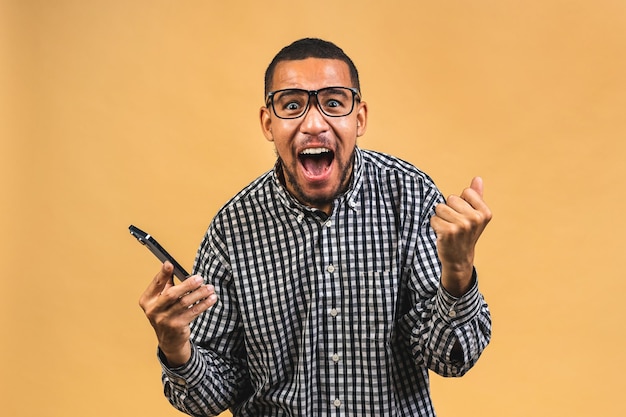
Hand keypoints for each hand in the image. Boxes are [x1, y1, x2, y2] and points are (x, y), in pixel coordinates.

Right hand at [139, 261, 217, 365]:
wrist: (169, 340)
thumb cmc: (166, 314)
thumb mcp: (161, 299)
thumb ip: (165, 284)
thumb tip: (169, 265)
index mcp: (147, 300)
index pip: (156, 284)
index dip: (163, 273)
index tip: (169, 264)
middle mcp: (154, 310)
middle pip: (171, 294)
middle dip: (187, 285)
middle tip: (199, 278)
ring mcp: (165, 320)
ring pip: (184, 303)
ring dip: (199, 294)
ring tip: (209, 288)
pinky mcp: (177, 326)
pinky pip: (193, 312)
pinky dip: (204, 304)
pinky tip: (211, 298)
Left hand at [430, 177, 491, 295]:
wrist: (459, 259)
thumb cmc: (465, 234)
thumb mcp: (474, 216)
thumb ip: (476, 196)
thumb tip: (477, 178)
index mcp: (485, 213)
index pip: (465, 192)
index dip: (460, 203)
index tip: (464, 217)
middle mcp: (475, 219)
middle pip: (451, 198)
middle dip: (449, 210)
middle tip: (454, 225)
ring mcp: (462, 226)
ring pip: (440, 208)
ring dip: (440, 218)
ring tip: (448, 230)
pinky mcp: (448, 232)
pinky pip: (433, 218)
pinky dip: (434, 225)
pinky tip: (442, 235)